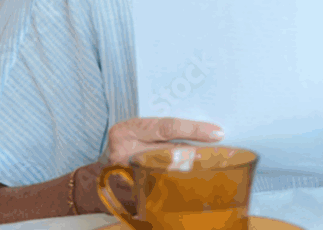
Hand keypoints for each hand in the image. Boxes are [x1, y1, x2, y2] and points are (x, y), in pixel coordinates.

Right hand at [84, 118, 223, 213]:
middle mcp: (123, 153)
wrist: (97, 177)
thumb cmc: (128, 147)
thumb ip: (164, 130)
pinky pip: (163, 191)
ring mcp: (126, 177)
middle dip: (199, 154)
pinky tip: (198, 185)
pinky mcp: (132, 196)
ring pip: (169, 174)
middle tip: (225, 152)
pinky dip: (182, 188)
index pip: (167, 127)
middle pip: (171, 153)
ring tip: (216, 167)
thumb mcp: (139, 131)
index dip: (194, 130)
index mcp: (127, 131)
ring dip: (194, 172)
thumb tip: (207, 131)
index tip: (218, 133)